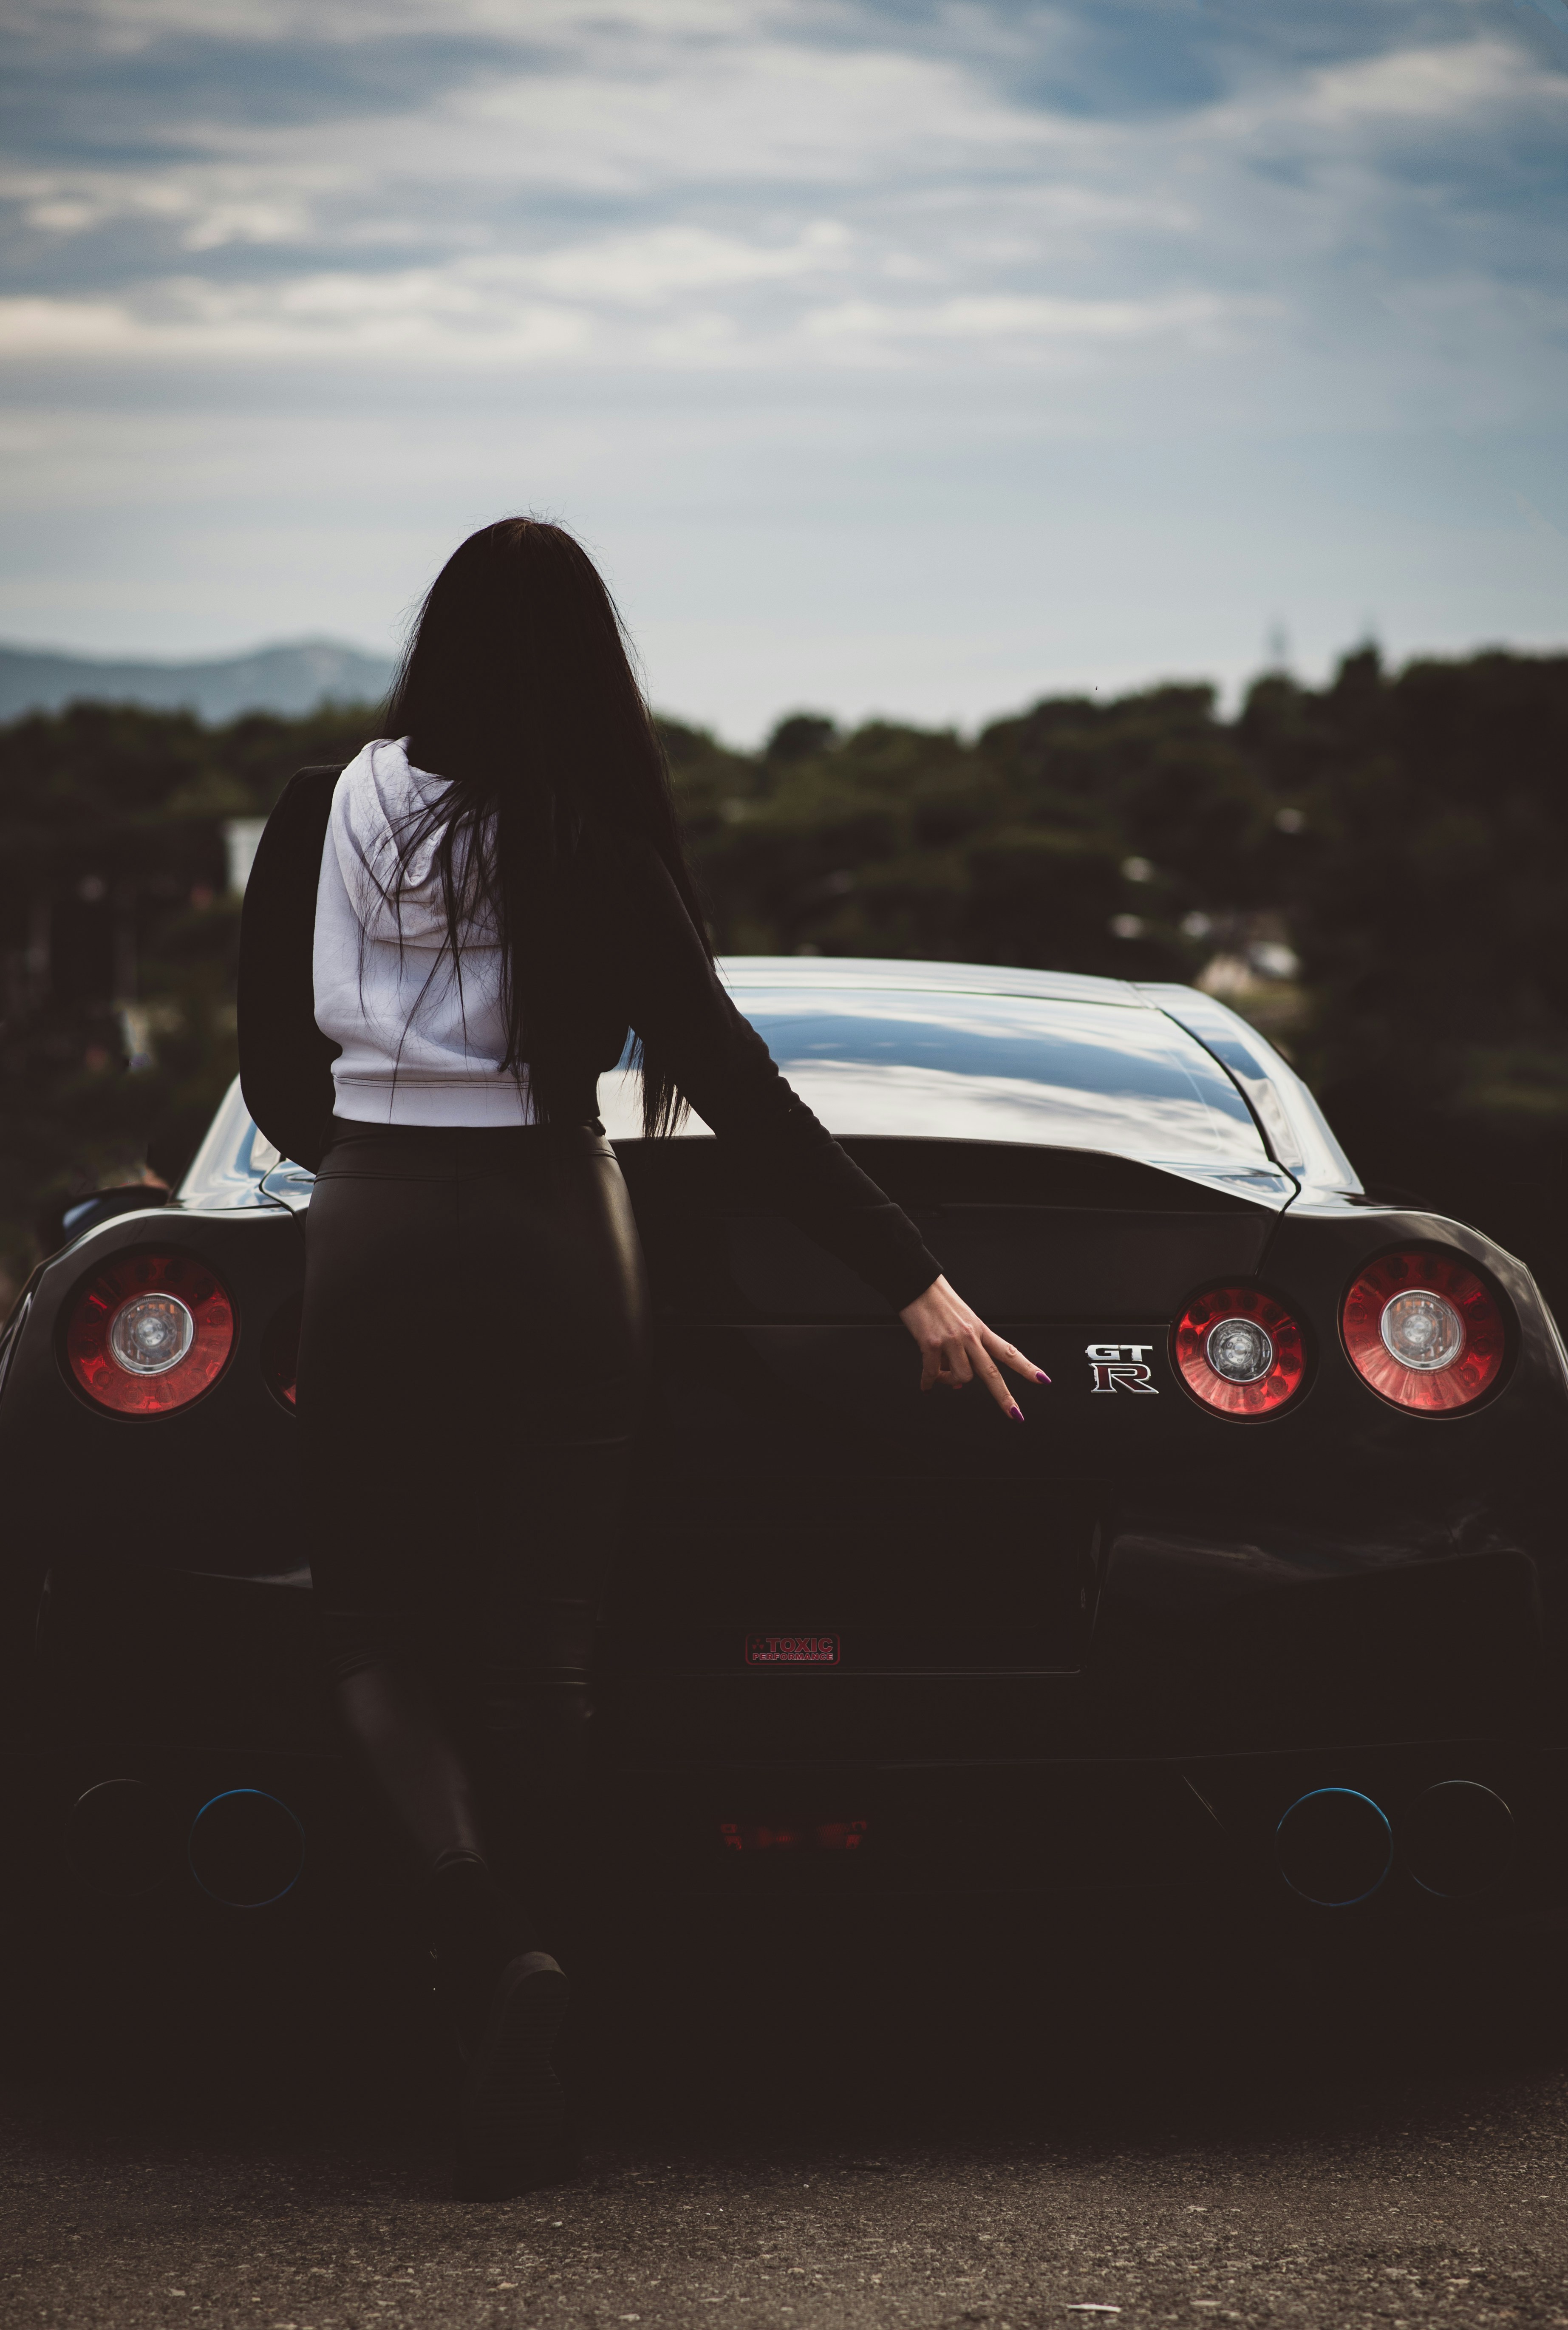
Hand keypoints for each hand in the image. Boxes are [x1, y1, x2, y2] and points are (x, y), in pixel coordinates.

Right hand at [897, 1274, 1050, 1421]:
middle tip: (1015, 1414)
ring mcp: (952, 1340)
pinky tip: (926, 1385)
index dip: (1026, 1367)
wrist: (917, 1283)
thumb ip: (963, 1352)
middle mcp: (970, 1336)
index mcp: (980, 1329)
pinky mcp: (931, 1343)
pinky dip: (929, 1382)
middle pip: (991, 1372)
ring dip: (950, 1382)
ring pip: (961, 1377)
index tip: (1042, 1380)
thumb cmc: (938, 1302)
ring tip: (940, 1376)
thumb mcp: (959, 1323)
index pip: (1008, 1351)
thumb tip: (958, 1383)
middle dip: (1005, 1397)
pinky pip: (933, 1373)